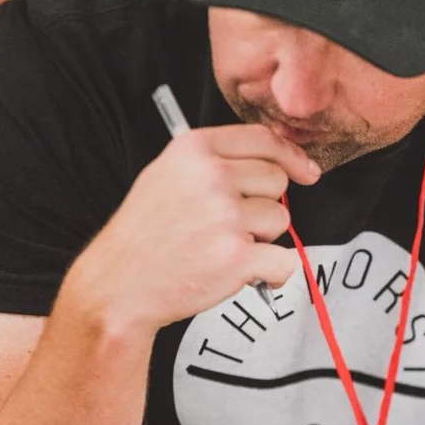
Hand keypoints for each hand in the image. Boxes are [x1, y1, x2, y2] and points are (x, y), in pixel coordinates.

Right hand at [66, 123, 319, 335]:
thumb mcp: (166, 175)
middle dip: (263, 205)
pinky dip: (271, 273)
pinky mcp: (238, 256)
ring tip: (222, 249)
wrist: (119, 284)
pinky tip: (242, 274)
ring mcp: (226, 216)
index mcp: (194, 150)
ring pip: (280, 220)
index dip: (290, 156)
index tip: (305, 170)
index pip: (262, 139)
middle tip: (228, 226)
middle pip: (277, 180)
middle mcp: (211, 177)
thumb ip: (213, 161)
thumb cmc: (145, 235)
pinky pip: (285, 260)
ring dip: (262, 240)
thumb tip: (275, 160)